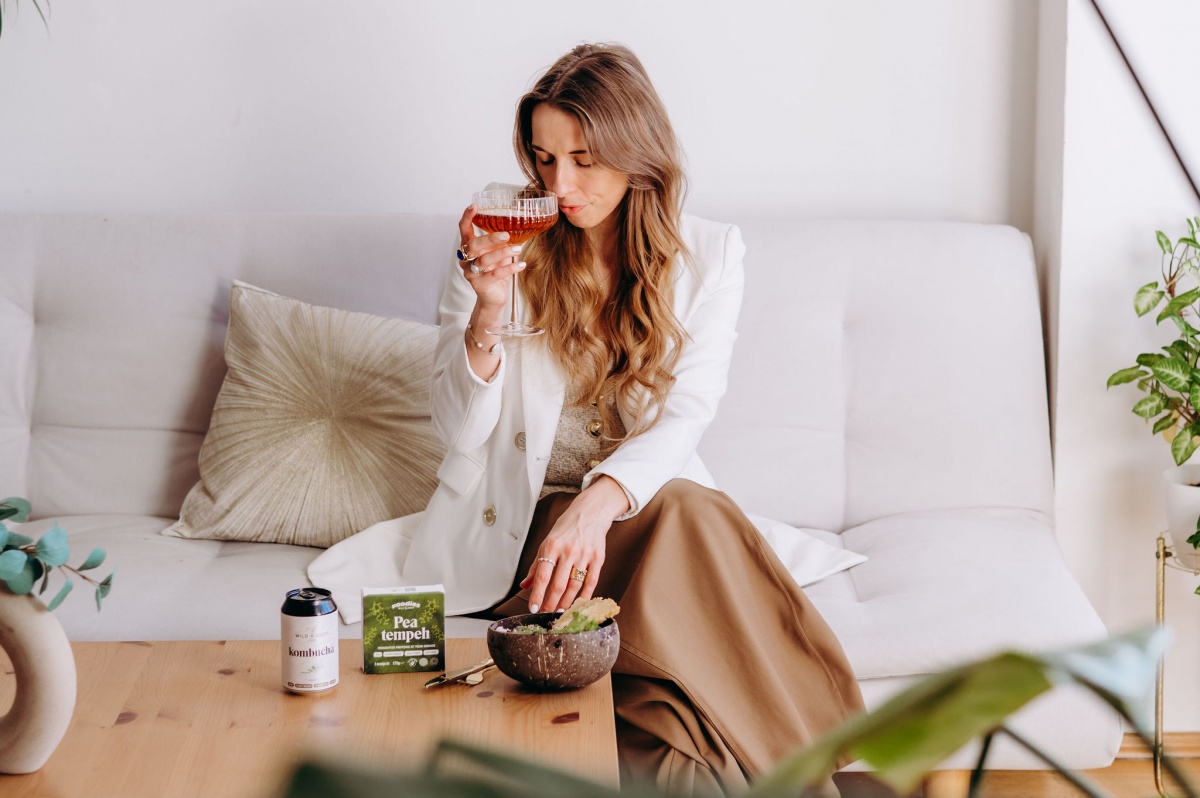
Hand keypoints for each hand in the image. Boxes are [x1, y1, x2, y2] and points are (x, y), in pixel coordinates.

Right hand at [457, 205, 525, 310]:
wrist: (493, 298)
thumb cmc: (495, 272)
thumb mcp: (498, 254)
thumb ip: (501, 243)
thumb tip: (517, 227)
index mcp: (468, 249)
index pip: (464, 230)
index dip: (467, 218)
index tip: (474, 206)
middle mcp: (466, 259)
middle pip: (473, 245)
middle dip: (490, 238)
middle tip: (506, 234)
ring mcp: (470, 273)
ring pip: (484, 260)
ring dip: (503, 253)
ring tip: (518, 249)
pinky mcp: (479, 285)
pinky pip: (495, 274)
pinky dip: (509, 268)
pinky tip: (521, 264)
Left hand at [520, 476, 629, 613]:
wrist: (590, 512)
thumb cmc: (566, 528)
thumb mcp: (547, 542)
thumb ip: (536, 565)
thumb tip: (525, 585)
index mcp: (552, 546)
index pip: (542, 575)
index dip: (537, 594)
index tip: (533, 607)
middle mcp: (569, 551)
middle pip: (558, 584)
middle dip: (551, 603)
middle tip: (546, 613)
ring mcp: (585, 555)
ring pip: (574, 586)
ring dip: (566, 602)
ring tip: (559, 611)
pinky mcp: (598, 558)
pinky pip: (591, 582)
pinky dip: (584, 596)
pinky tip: (578, 604)